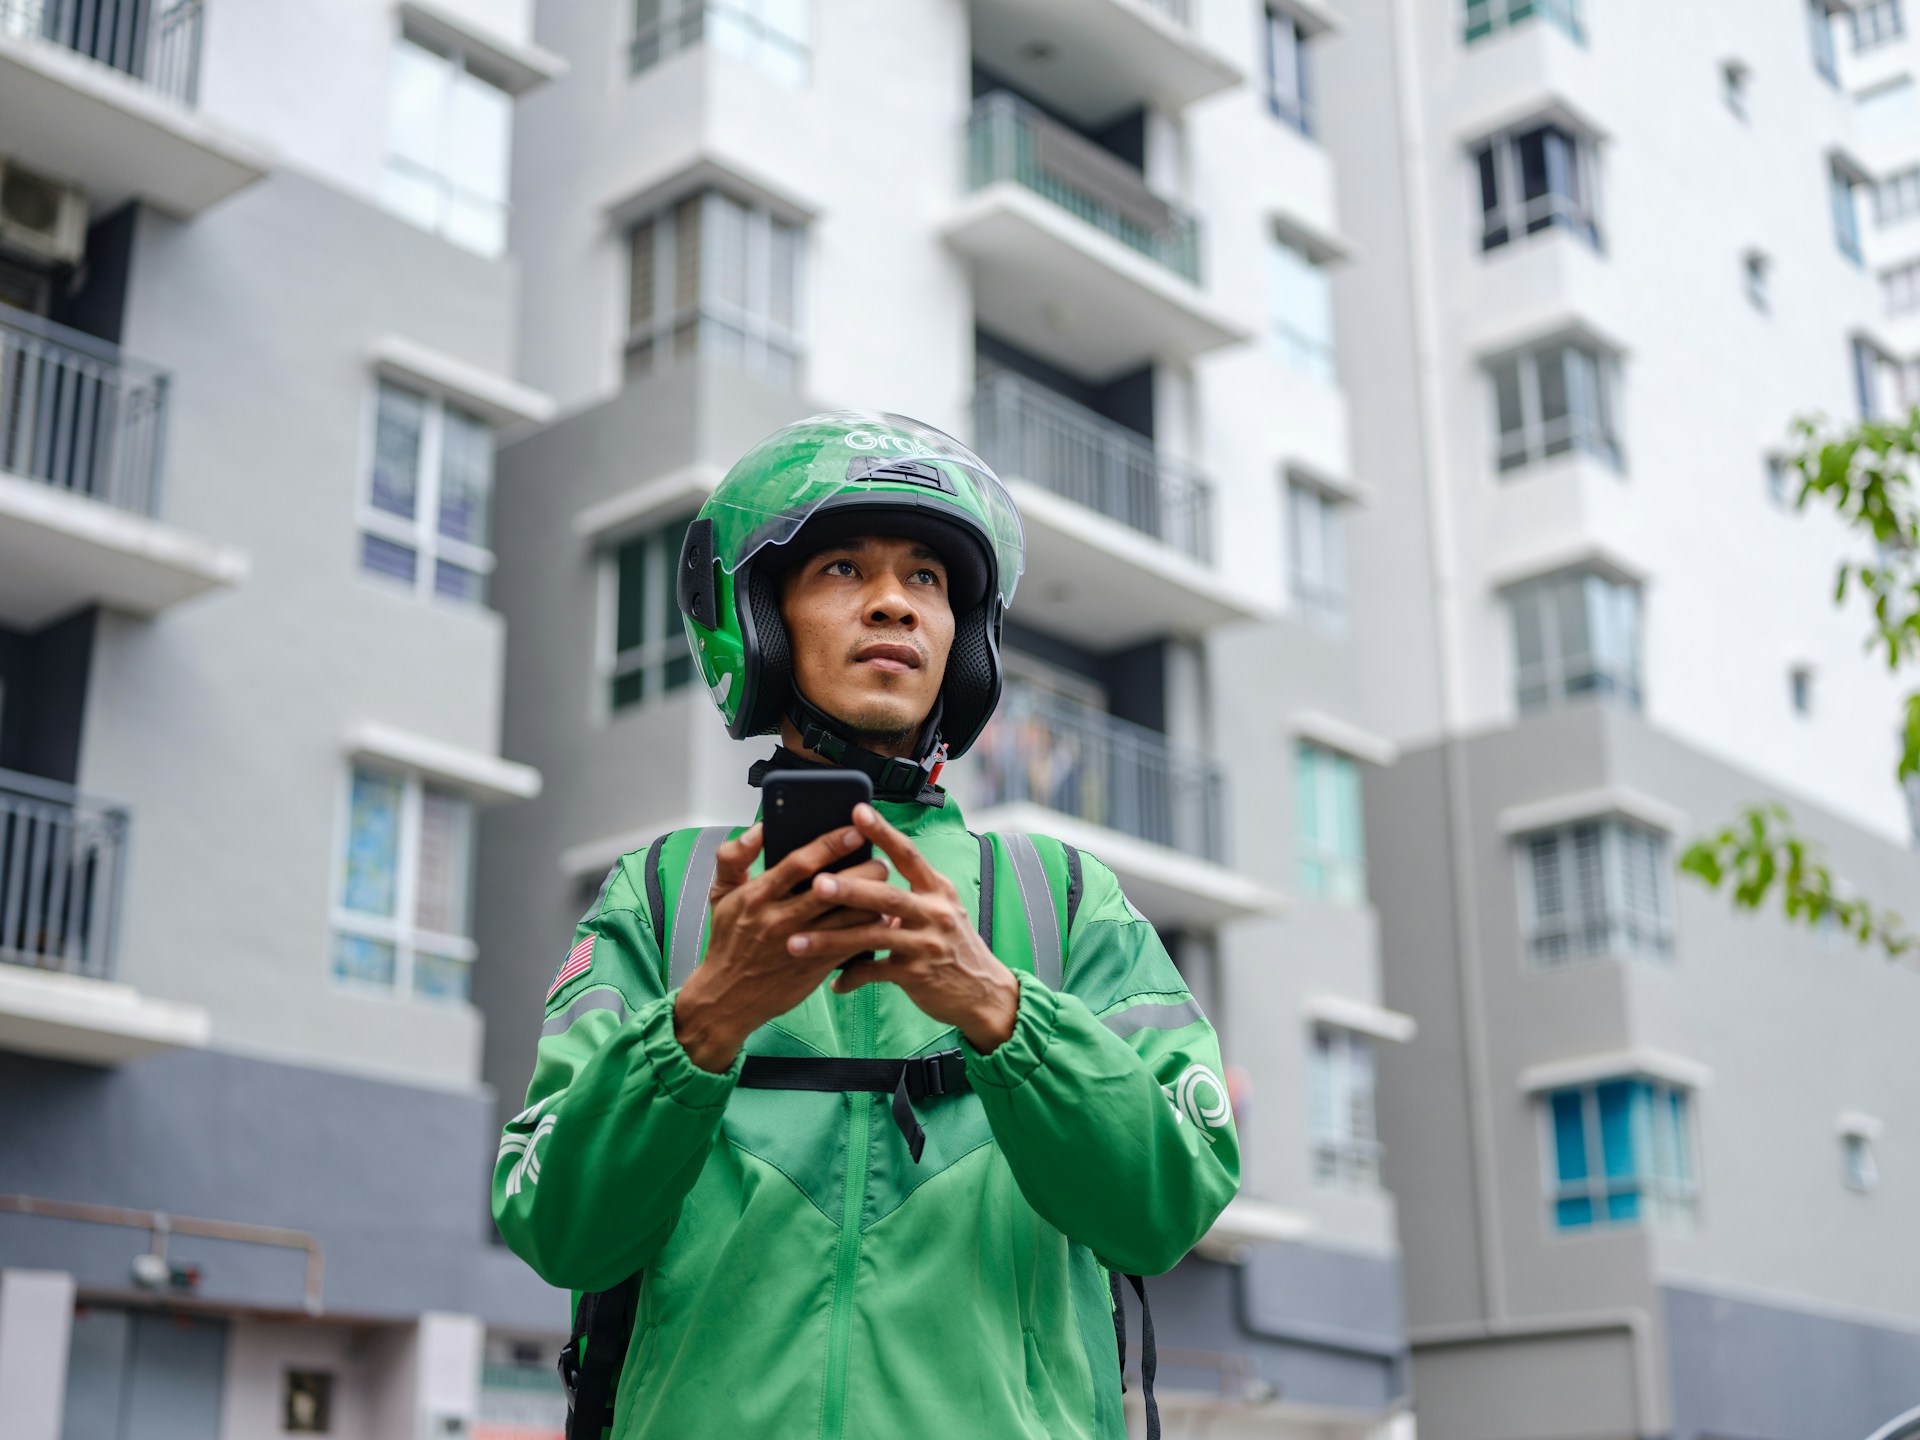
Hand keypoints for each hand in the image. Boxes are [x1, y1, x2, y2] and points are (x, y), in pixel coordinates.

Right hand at [673, 823, 888, 1071]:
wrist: (728, 996)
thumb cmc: (728, 940)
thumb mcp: (720, 894)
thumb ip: (734, 857)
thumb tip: (760, 829)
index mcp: (758, 896)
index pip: (800, 863)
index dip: (831, 844)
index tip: (855, 831)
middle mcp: (780, 918)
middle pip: (833, 888)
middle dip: (864, 871)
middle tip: (880, 861)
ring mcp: (801, 943)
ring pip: (849, 916)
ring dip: (873, 899)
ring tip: (885, 886)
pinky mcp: (816, 964)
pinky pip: (852, 943)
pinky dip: (870, 928)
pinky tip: (880, 916)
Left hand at [788, 804, 1020, 1053]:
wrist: (984, 992)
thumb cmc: (953, 946)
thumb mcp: (939, 912)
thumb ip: (909, 895)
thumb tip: (865, 877)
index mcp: (937, 889)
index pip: (908, 854)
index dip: (883, 832)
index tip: (857, 811)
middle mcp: (935, 912)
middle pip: (888, 895)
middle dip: (850, 889)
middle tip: (816, 882)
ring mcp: (927, 944)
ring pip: (873, 936)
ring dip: (832, 940)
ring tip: (796, 942)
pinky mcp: (918, 974)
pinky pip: (875, 972)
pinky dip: (850, 977)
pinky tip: (833, 984)